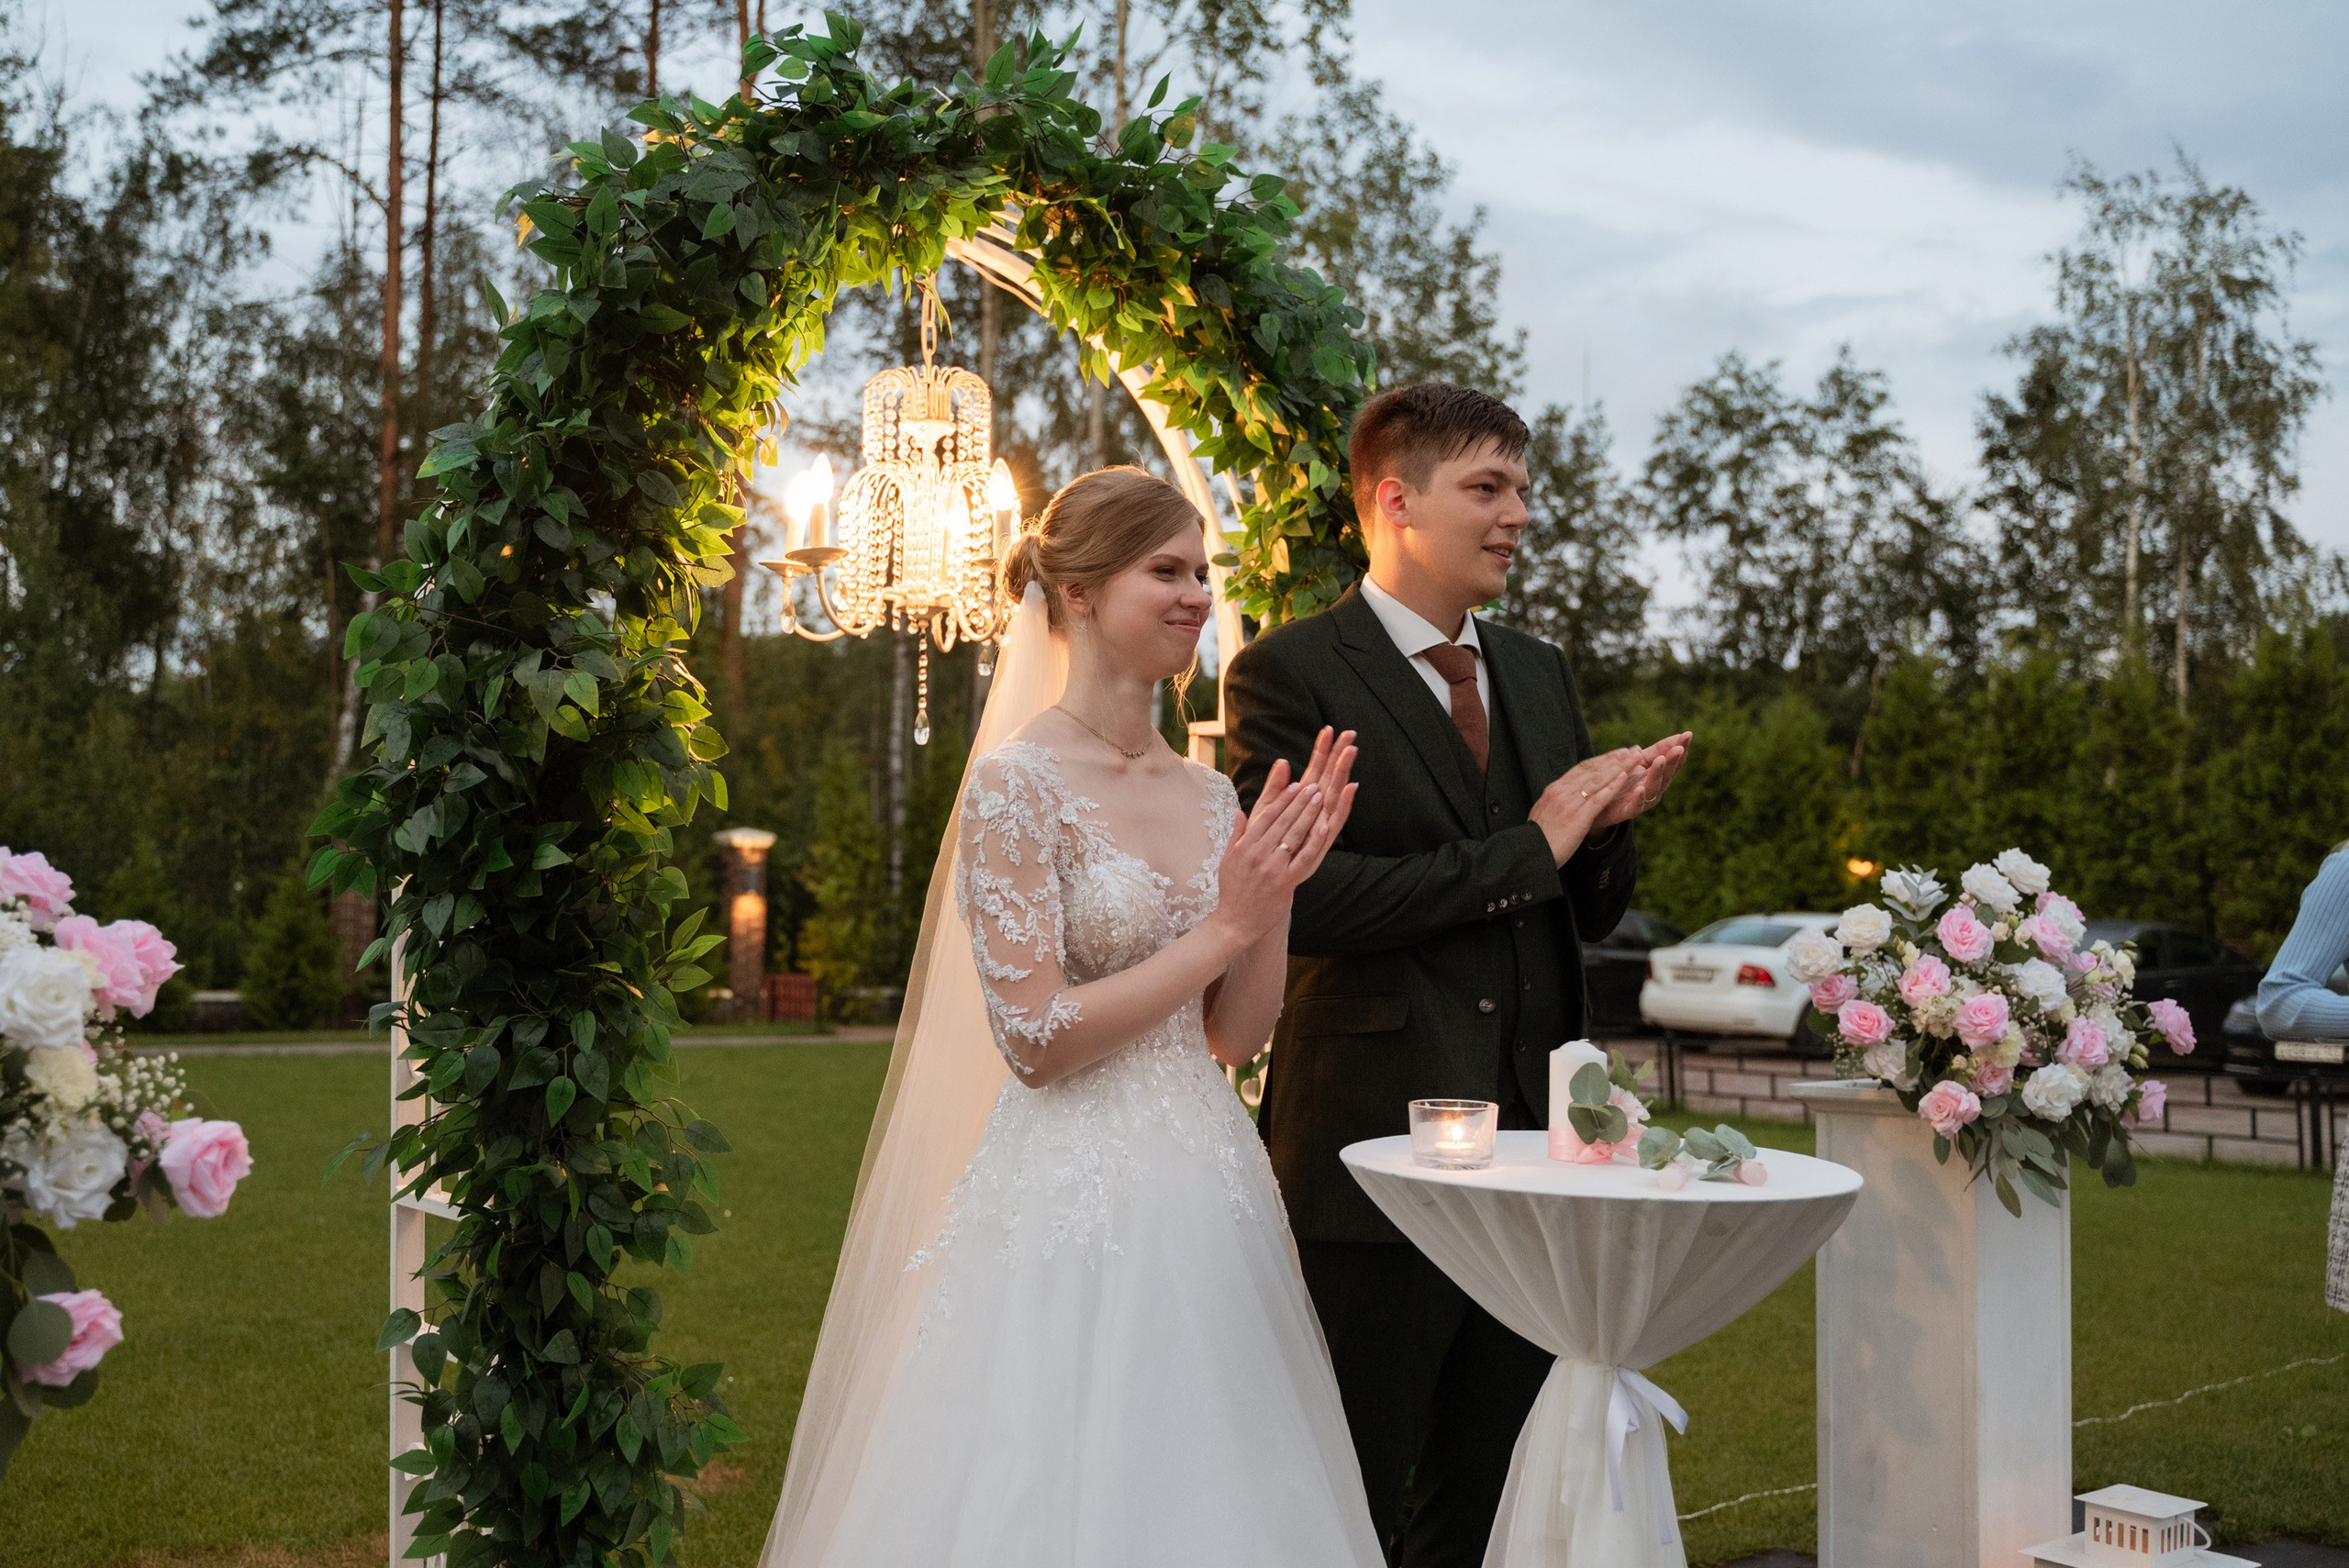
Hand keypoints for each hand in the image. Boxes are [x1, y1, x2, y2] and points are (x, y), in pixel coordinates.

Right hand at [1211, 727, 1358, 944]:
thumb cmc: (1232, 891)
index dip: (1282, 799)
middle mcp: (1258, 854)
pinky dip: (1314, 840)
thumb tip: (1240, 811)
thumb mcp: (1227, 860)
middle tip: (1313, 784)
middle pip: (1283, 821)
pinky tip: (1324, 826)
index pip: (1266, 816)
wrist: (1235, 922)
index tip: (1295, 785)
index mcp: (1245, 846)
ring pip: (1294, 835)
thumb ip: (1236, 834)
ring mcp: (1272, 868)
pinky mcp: (1285, 882)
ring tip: (1320, 797)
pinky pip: (1304, 857)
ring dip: (1308, 814)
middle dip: (1299, 801)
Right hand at [1528, 748, 1636, 865]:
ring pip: (1598, 780)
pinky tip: (1625, 778)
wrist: (1530, 852)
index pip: (1581, 768)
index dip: (1601, 759)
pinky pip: (1598, 799)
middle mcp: (1562, 791)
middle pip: (1593, 770)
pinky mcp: (1577, 818)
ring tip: (1635, 759)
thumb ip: (1558, 802)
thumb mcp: (1545, 813)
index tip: (1617, 753)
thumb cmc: (1539, 838)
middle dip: (1615, 759)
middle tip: (1632, 750)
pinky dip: (1612, 787)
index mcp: (1554, 789)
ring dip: (1619, 768)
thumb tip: (1565, 796)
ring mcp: (1569, 804)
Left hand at [1593, 732, 1690, 828]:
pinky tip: (1640, 789)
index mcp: (1657, 775)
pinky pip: (1635, 806)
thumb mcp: (1639, 762)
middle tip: (1679, 748)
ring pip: (1654, 788)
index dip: (1681, 748)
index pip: (1672, 760)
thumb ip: (1656, 751)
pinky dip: (1639, 798)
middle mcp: (1654, 788)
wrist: (1599, 804)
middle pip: (1667, 774)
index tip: (1688, 734)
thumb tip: (1676, 736)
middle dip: (1673, 760)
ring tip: (1661, 760)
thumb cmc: (1622, 781)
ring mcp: (1642, 801)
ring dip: (1657, 773)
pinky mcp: (1627, 811)